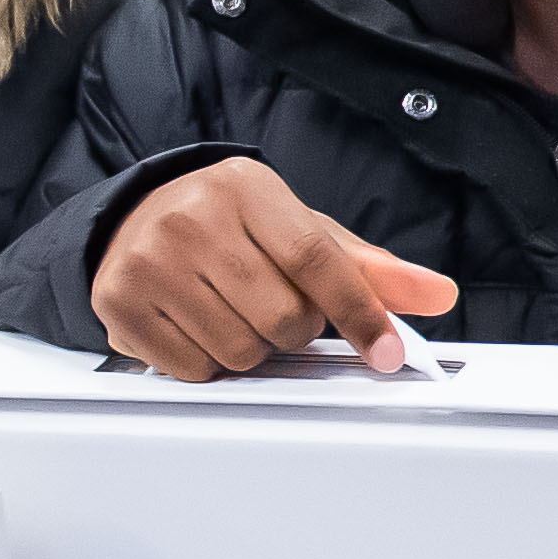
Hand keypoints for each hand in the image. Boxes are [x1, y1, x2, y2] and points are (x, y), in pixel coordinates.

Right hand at [89, 159, 459, 380]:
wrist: (139, 218)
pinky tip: (199, 325)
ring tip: (234, 312)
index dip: (358, 312)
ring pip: (240, 352)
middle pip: (283, 318)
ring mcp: (149, 260)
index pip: (315, 260)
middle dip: (296, 330)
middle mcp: (191, 217)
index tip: (386, 352)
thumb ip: (370, 268)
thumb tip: (438, 294)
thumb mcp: (301, 230)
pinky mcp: (119, 303)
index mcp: (245, 188)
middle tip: (276, 307)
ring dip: (253, 349)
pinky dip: (210, 363)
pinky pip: (194, 370)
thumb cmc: (232, 228)